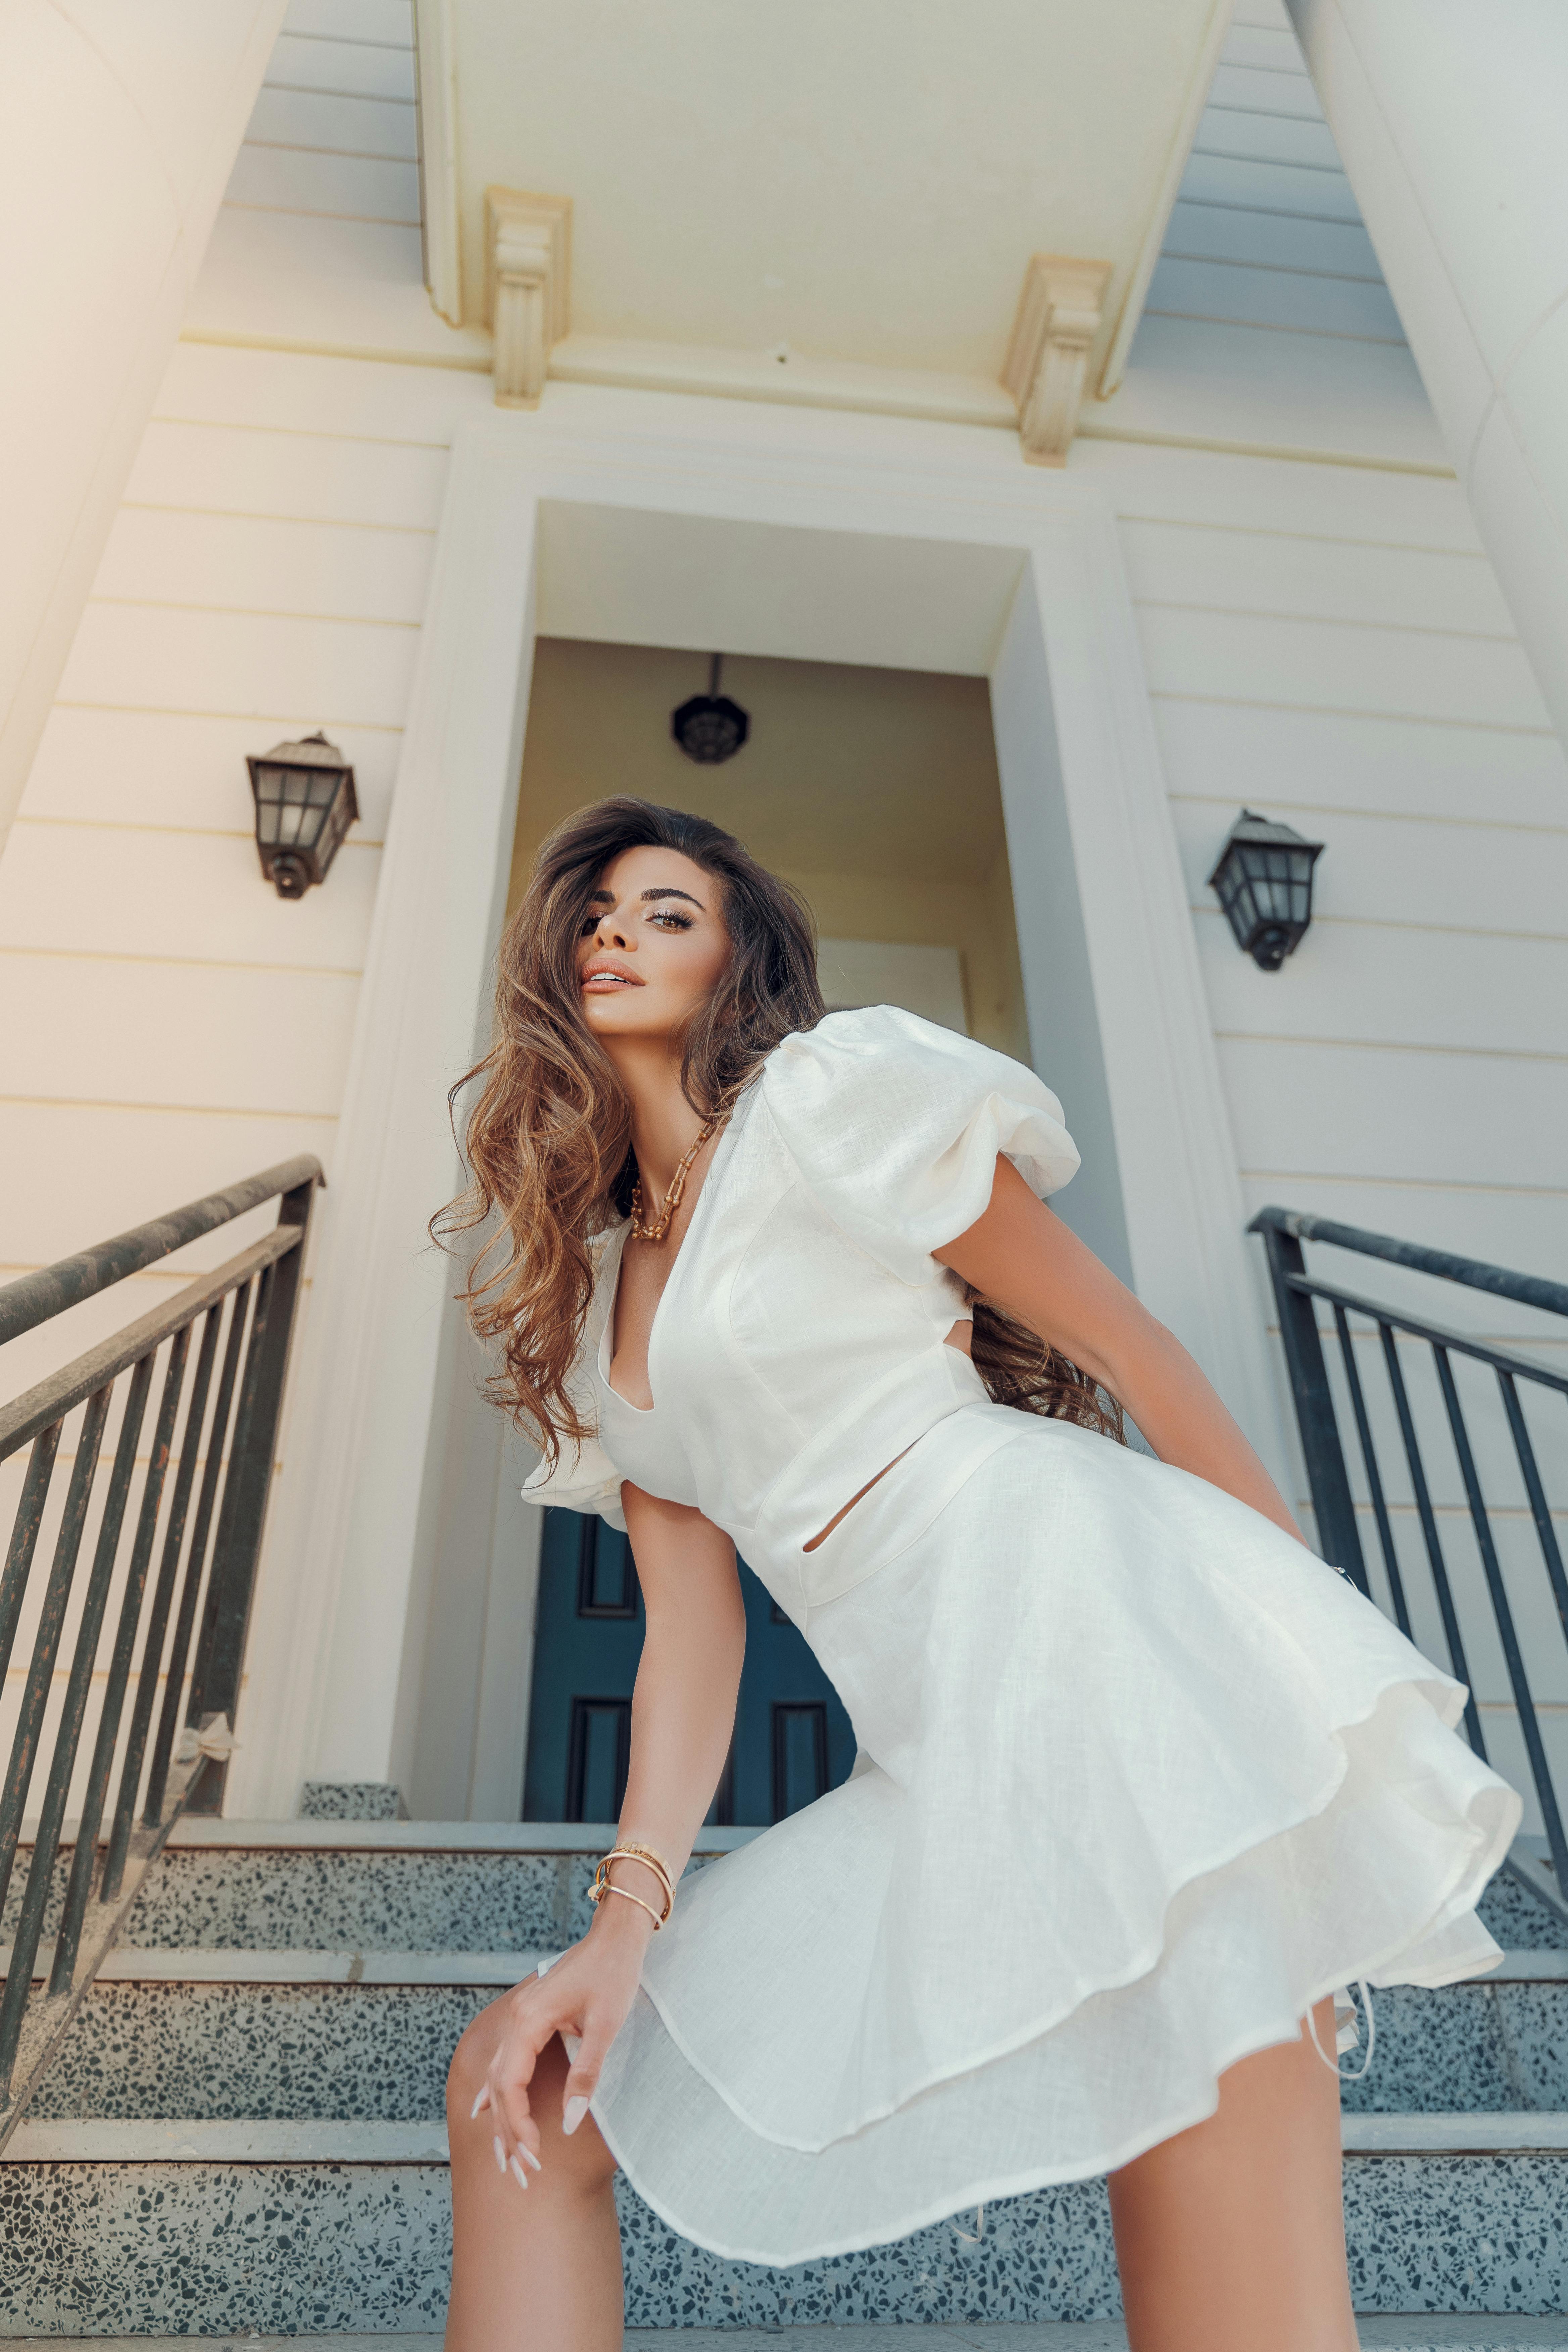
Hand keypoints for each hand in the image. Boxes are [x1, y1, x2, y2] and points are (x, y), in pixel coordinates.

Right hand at [469, 1899, 652, 2181]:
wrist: (617, 1936)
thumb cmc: (614, 1974)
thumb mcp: (605, 2026)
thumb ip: (585, 2076)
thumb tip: (567, 2123)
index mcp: (529, 2022)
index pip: (510, 2086)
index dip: (518, 2124)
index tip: (534, 2156)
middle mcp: (517, 2021)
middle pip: (500, 2087)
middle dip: (508, 2132)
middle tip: (523, 2174)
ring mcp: (520, 2018)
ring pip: (499, 2078)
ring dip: (502, 2119)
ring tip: (506, 2159)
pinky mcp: (530, 2019)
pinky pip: (505, 2062)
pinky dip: (496, 2093)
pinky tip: (482, 2111)